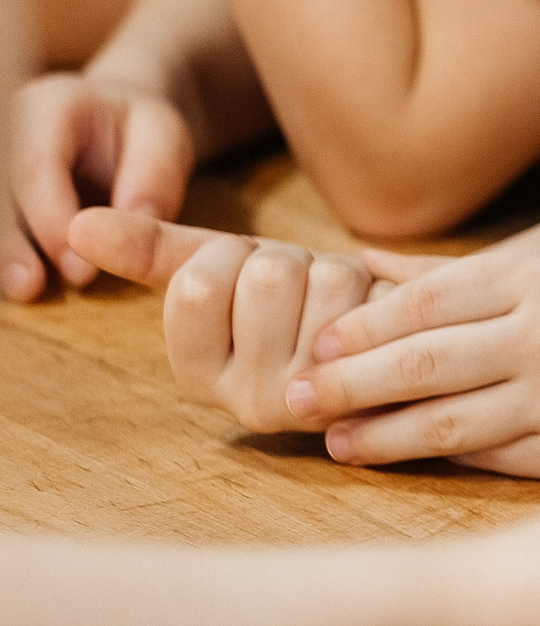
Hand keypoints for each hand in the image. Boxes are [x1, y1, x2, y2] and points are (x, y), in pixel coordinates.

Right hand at [9, 74, 195, 296]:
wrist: (113, 126)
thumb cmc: (140, 131)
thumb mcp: (164, 136)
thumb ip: (153, 176)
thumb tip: (135, 223)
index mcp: (47, 107)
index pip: (34, 165)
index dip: (50, 218)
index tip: (80, 265)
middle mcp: (6, 134)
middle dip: (11, 243)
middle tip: (30, 285)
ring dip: (3, 253)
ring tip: (23, 288)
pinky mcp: (1, 199)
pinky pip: (0, 227)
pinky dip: (8, 254)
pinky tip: (19, 281)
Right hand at [67, 210, 379, 430]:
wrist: (376, 337)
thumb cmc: (291, 300)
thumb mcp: (222, 271)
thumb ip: (152, 250)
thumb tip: (77, 224)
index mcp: (195, 374)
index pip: (195, 282)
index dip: (230, 255)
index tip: (243, 278)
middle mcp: (246, 401)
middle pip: (266, 276)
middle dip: (290, 260)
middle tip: (299, 291)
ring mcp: (311, 399)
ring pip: (323, 279)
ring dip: (335, 271)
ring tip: (334, 304)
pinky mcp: (366, 386)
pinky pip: (369, 296)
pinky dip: (373, 284)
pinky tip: (369, 316)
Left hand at [288, 238, 539, 477]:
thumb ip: (453, 275)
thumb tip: (361, 264)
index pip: (422, 306)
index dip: (358, 329)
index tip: (314, 347)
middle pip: (420, 365)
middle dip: (345, 384)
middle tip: (293, 397)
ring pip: (444, 424)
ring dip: (375, 434)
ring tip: (332, 437)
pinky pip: (486, 458)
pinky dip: (435, 458)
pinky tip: (399, 454)